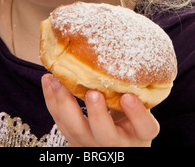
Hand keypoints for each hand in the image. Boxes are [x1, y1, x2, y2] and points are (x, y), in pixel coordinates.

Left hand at [41, 74, 159, 146]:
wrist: (117, 142)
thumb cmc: (132, 117)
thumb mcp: (141, 108)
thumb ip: (138, 88)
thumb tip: (133, 49)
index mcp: (140, 134)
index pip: (145, 128)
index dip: (137, 114)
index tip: (129, 96)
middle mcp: (116, 144)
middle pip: (106, 136)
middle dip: (97, 114)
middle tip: (93, 93)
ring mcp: (92, 144)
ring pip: (76, 131)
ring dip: (65, 104)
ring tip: (59, 81)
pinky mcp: (73, 139)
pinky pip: (59, 122)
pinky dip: (52, 100)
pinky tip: (49, 80)